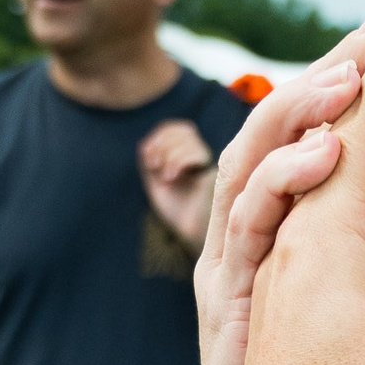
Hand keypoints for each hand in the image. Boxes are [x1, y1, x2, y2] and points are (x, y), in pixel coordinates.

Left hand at [138, 119, 216, 249]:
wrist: (197, 235)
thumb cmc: (180, 214)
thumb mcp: (158, 184)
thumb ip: (152, 161)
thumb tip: (146, 145)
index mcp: (190, 153)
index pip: (176, 128)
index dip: (160, 137)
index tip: (150, 161)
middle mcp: (204, 155)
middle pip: (181, 129)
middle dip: (163, 145)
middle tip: (155, 167)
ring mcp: (211, 163)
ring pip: (188, 138)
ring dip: (170, 155)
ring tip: (166, 178)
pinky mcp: (218, 176)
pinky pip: (197, 154)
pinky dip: (179, 162)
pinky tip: (172, 178)